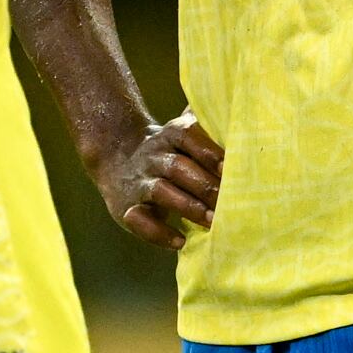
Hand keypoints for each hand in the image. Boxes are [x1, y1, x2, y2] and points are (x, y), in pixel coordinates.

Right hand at [96, 112, 222, 248]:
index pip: (188, 137)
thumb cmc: (166, 150)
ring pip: (161, 192)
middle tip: (231, 203)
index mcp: (169, 136)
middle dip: (205, 185)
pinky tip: (180, 242)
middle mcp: (153, 157)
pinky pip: (139, 220)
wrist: (115, 156)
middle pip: (178, 167)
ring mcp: (139, 183)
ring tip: (212, 221)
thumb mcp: (180, 132)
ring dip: (188, 207)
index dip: (209, 151)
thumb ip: (206, 125)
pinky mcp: (126, 208)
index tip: (232, 169)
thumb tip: (237, 110)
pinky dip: (158, 233)